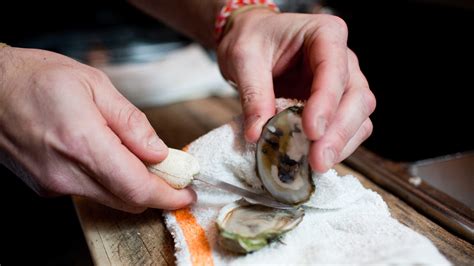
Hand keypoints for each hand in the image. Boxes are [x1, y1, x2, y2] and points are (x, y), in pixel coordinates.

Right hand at [0, 47, 195, 211]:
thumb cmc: (36, 77)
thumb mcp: (93, 85)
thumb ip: (130, 122)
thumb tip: (158, 151)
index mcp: (83, 143)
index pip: (137, 187)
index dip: (168, 195)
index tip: (186, 194)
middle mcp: (66, 172)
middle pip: (127, 200)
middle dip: (155, 191)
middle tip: (171, 172)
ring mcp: (53, 184)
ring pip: (109, 198)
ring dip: (132, 186)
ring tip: (140, 158)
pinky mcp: (45, 186)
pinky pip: (89, 191)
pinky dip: (108, 181)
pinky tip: (109, 157)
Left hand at [217, 10, 375, 172]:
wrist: (252, 39)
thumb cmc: (251, 39)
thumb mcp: (243, 58)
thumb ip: (253, 93)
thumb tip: (257, 134)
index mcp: (325, 34)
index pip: (334, 70)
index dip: (326, 103)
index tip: (312, 131)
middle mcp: (343, 58)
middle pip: (358, 97)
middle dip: (340, 132)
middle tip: (318, 160)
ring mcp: (343, 83)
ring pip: (360, 116)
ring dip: (342, 144)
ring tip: (317, 166)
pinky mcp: (336, 104)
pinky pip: (347, 128)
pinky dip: (335, 146)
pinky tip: (316, 161)